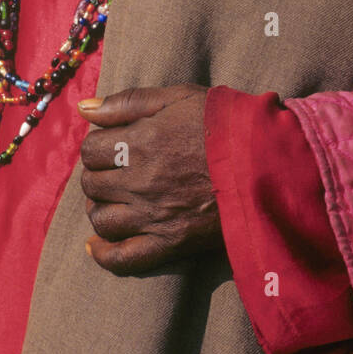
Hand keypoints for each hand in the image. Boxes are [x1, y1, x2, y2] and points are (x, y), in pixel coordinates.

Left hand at [78, 84, 221, 274]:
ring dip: (101, 208)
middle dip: (99, 175)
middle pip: (92, 183)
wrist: (267, 161)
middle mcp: (140, 180)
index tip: (115, 145)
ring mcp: (153, 215)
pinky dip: (103, 254)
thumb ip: (129, 101)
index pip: (91, 149)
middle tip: (117, 170)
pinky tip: (95, 245)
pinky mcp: (170, 242)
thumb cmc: (224, 123)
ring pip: (101, 219)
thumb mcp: (179, 96)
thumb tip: (85, 108)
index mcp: (140, 141)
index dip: (99, 145)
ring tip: (115, 199)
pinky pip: (123, 257)